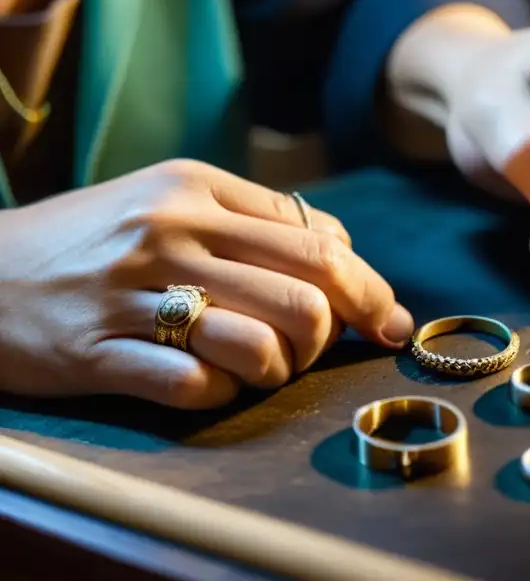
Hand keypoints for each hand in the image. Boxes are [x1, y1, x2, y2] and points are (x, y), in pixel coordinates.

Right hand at [0, 160, 412, 408]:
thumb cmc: (94, 240)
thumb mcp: (169, 200)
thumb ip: (256, 219)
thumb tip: (347, 256)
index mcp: (196, 187)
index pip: (321, 239)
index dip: (369, 287)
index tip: (384, 319)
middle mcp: (170, 231)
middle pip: (311, 291)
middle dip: (337, 332)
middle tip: (320, 347)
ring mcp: (132, 293)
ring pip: (266, 343)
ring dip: (282, 368)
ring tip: (261, 366)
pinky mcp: (98, 353)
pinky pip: (198, 387)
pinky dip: (222, 393)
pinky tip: (209, 383)